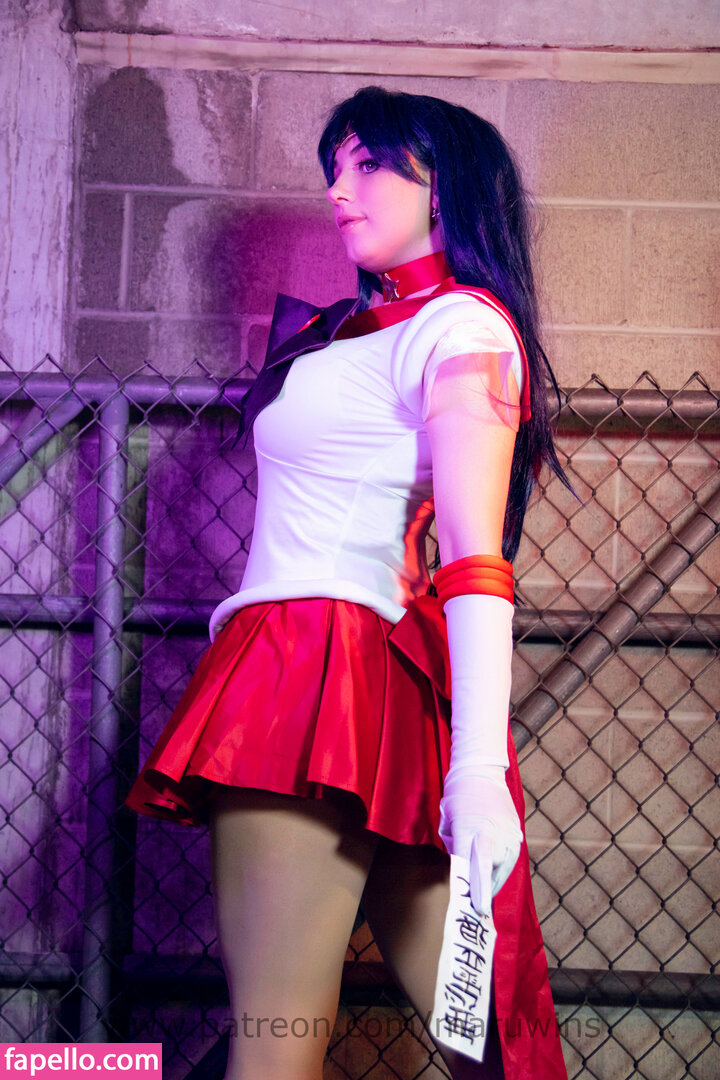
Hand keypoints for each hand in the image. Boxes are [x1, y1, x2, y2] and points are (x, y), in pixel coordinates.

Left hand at [438, 766, 521, 914]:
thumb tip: (462, 863)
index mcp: (470, 829)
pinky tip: (494, 874)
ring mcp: (508, 833)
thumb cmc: (458, 793)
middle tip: (476, 910)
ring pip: (503, 868)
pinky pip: (510, 858)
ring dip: (493, 881)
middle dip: (483, 891)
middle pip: (490, 871)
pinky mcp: (516, 832)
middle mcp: (492, 833)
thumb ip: (454, 843)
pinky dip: (502, 867)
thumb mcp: (447, 818)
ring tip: (485, 894)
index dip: (475, 889)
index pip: (473, 866)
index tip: (477, 908)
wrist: (481, 769)